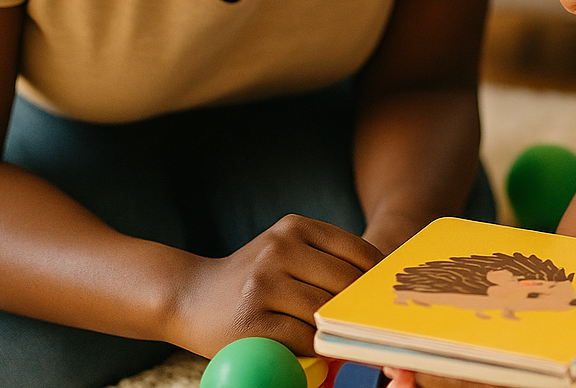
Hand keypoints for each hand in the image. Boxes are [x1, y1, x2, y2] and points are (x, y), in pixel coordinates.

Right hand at [169, 213, 382, 357]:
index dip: (378, 280)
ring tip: (333, 335)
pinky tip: (308, 346)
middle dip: (358, 308)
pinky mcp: (252, 321)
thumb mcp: (286, 250)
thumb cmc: (253, 279)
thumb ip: (328, 260)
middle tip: (368, 324)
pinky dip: (312, 347)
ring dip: (333, 329)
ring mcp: (264, 284)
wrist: (189, 296)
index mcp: (295, 227)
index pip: (359, 252)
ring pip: (325, 313)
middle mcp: (279, 249)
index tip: (386, 298)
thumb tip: (380, 286)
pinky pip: (303, 339)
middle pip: (346, 284)